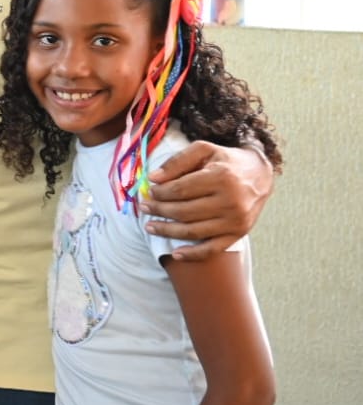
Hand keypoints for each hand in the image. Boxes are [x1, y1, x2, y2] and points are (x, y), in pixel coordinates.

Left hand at [141, 141, 272, 259]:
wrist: (260, 175)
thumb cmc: (226, 161)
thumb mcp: (203, 150)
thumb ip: (177, 161)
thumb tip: (153, 178)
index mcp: (221, 177)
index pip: (180, 190)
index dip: (160, 193)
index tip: (149, 192)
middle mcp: (230, 201)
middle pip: (184, 211)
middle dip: (159, 211)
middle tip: (144, 208)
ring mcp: (235, 221)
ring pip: (193, 231)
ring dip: (167, 231)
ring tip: (150, 227)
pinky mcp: (239, 234)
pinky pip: (212, 249)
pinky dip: (193, 254)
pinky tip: (175, 254)